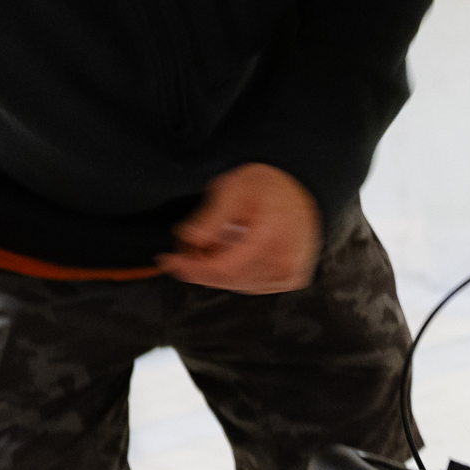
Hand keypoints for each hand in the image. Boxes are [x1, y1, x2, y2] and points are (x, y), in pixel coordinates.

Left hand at [156, 163, 319, 292]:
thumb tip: (188, 239)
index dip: (191, 268)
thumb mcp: (234, 188)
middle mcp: (285, 262)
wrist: (301, 189)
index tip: (167, 261)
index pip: (223, 269)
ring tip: (208, 244)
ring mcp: (289, 274)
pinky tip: (228, 252)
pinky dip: (233, 272)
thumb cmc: (270, 185)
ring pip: (237, 284)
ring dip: (215, 269)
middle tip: (183, 247)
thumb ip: (210, 217)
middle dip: (199, 266)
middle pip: (227, 279)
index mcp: (272, 238)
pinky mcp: (290, 279)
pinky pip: (251, 284)